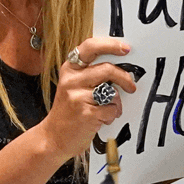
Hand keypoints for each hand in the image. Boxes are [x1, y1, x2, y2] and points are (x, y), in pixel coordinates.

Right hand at [41, 37, 135, 158]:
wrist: (53, 138)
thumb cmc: (68, 112)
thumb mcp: (73, 86)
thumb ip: (91, 74)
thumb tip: (120, 67)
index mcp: (69, 69)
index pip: (90, 47)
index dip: (110, 45)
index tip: (125, 48)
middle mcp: (71, 80)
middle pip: (107, 69)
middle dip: (124, 78)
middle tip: (131, 86)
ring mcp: (78, 97)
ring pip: (112, 92)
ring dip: (115, 103)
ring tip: (105, 110)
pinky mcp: (86, 113)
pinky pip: (111, 109)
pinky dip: (111, 116)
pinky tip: (100, 120)